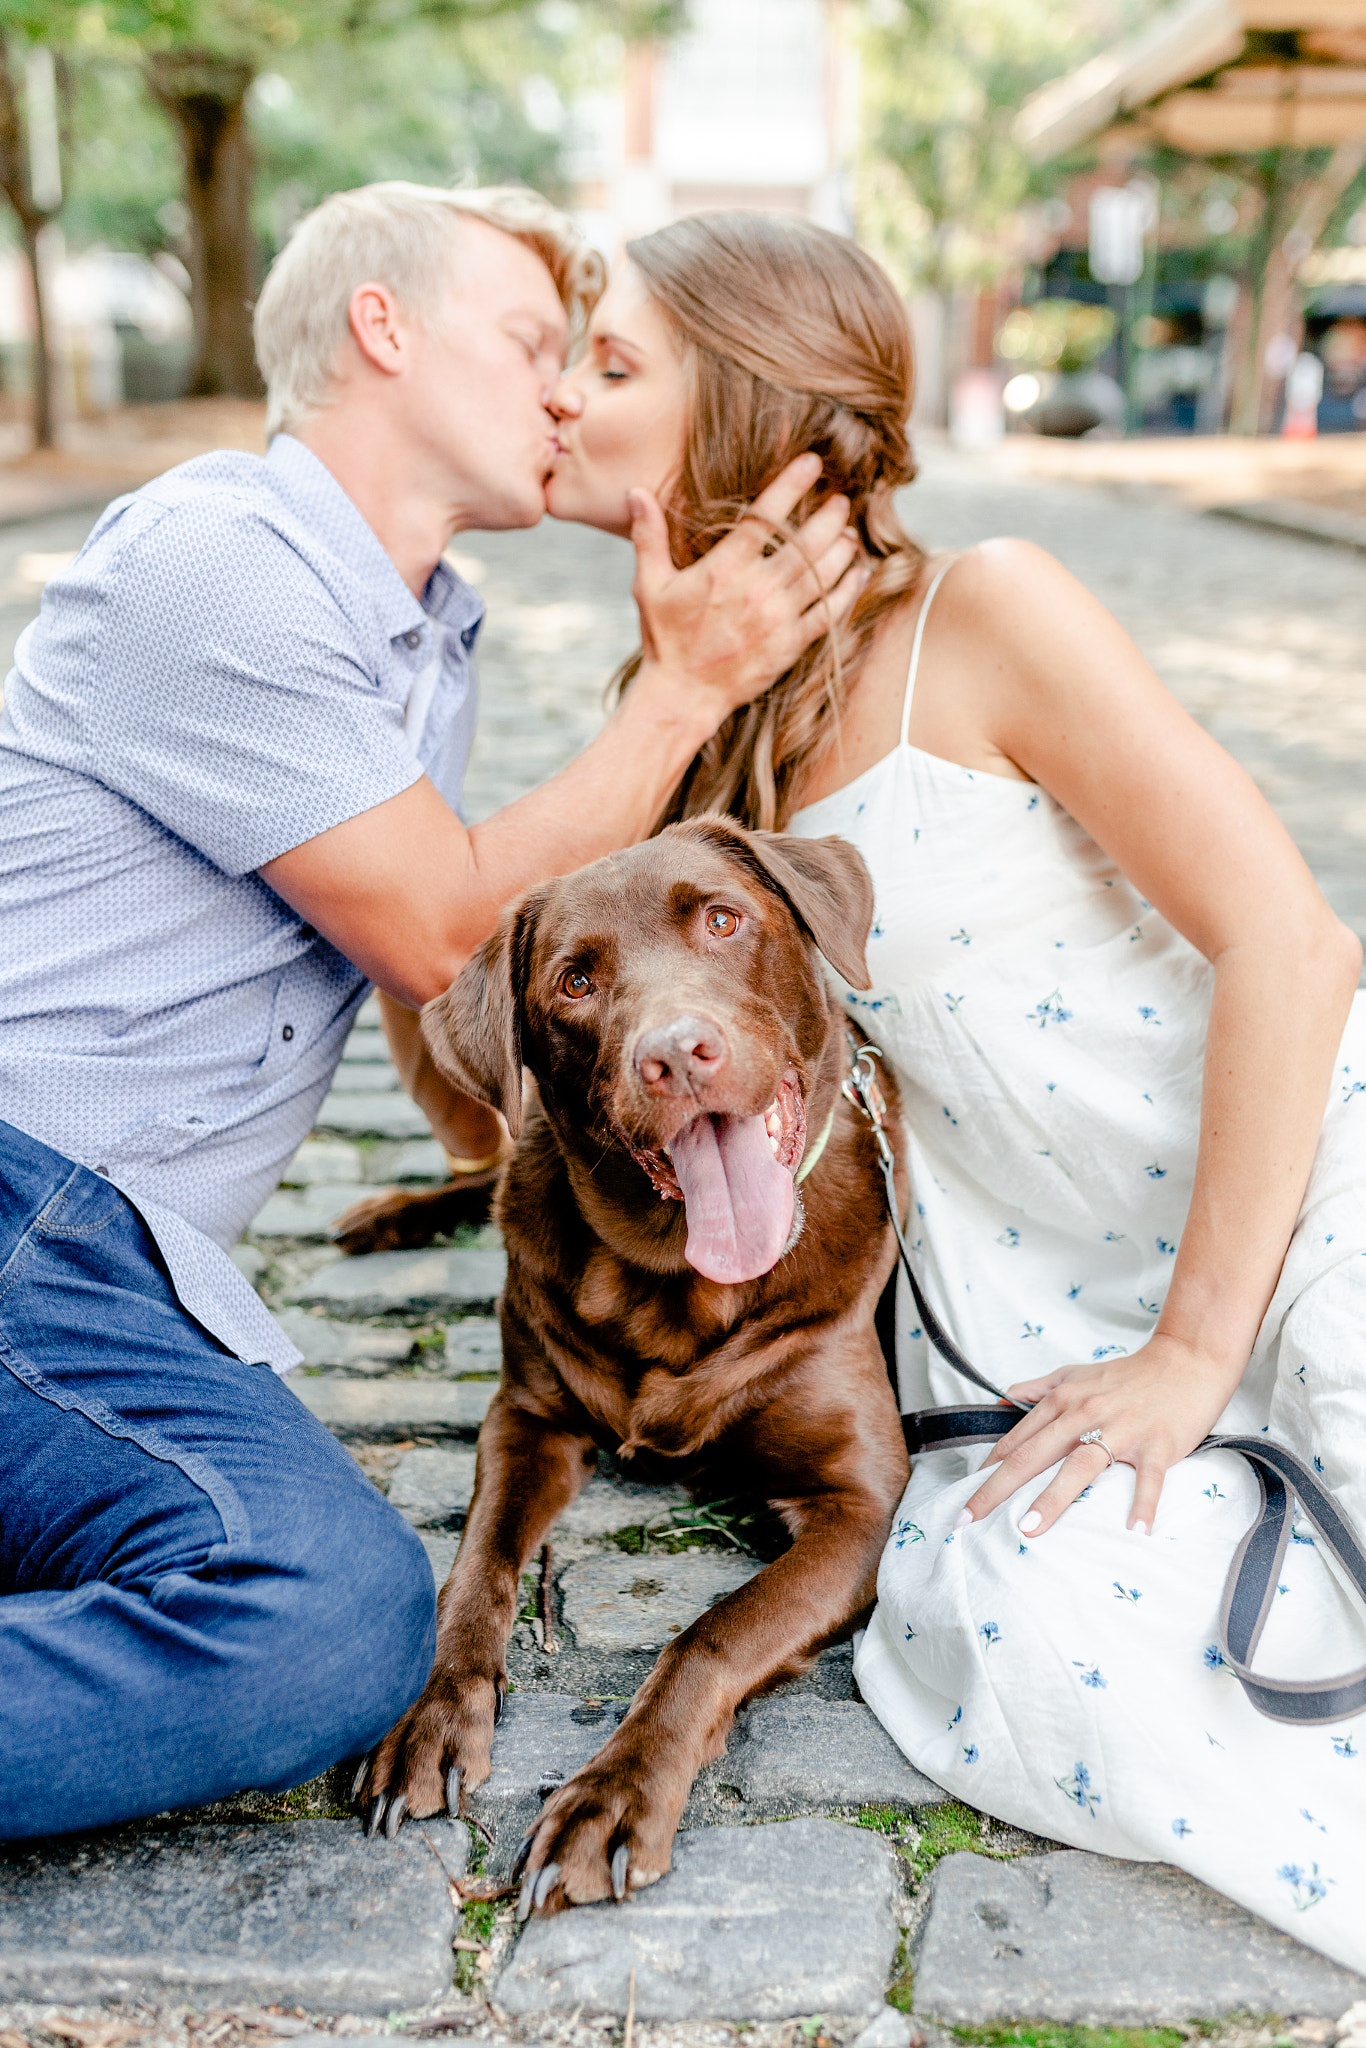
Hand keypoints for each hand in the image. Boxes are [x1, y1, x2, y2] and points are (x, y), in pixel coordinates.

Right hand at [628, 452, 866, 728]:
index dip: (792, 485)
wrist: (683, 695)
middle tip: (841, 501)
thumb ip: (648, 536)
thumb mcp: (649, 585)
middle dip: (829, 516)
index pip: (765, 516)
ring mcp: (778, 619)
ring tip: (850, 532)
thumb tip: (636, 491)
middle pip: (806, 542)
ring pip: (823, 574)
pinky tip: (859, 572)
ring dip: (843, 549)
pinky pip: (829, 612)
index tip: (812, 463)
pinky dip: (848, 589)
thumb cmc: (665, 639)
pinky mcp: (791, 645)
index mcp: (724, 569)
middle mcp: (757, 590)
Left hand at [958, 1335, 1240, 1538]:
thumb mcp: (1076, 1373)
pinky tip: (1135, 1530)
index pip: (1018, 1440)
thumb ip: (1039, 1387)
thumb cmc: (1129, 1374)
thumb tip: (1005, 1398)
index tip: (964, 1496)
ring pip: (1080, 1466)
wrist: (1185, 1360)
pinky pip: (1148, 1479)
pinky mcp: (1157, 1445)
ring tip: (1029, 1528)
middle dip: (998, 1488)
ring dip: (1053, 1498)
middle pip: (1034, 1455)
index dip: (988, 1469)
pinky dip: (1142, 1504)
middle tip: (969, 1518)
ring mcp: (1122, 1431)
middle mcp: (1085, 1414)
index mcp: (1063, 1401)